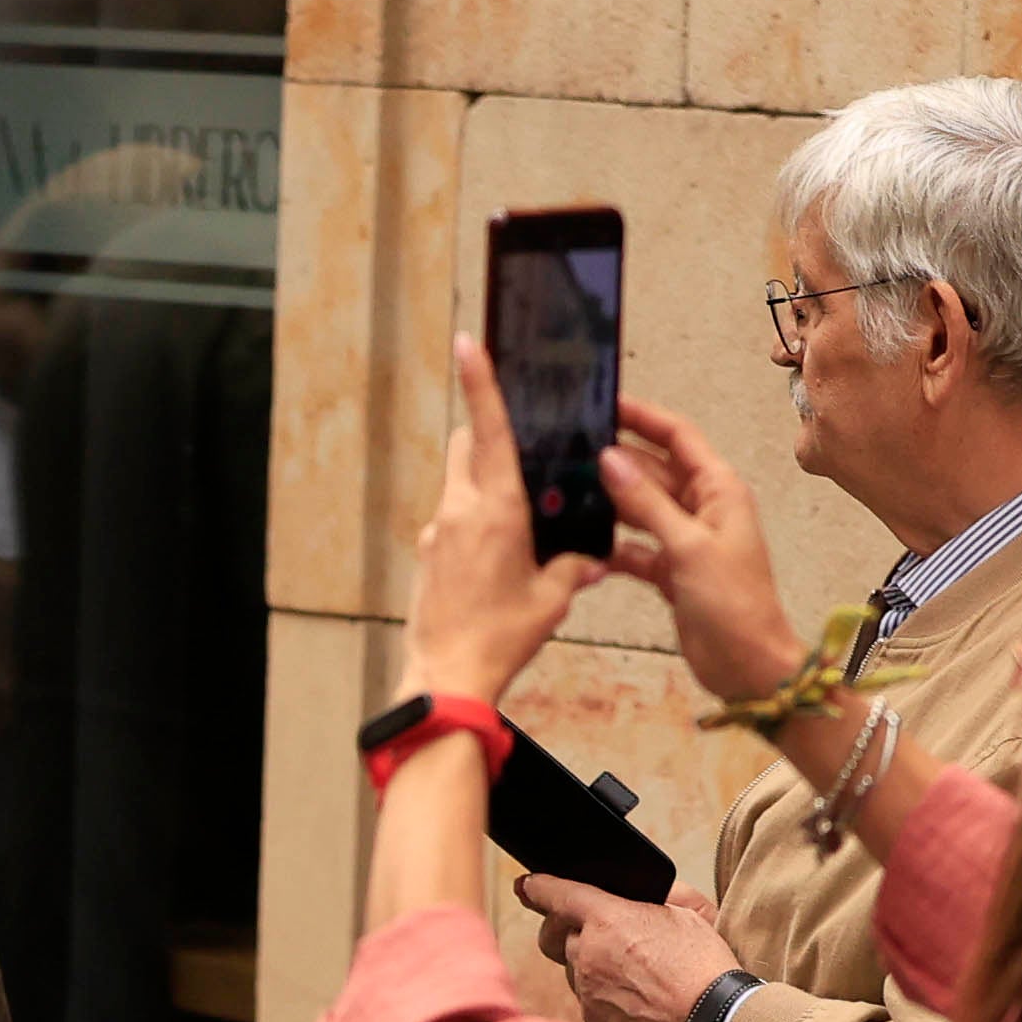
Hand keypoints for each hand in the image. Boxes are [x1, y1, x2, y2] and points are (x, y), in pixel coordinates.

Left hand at [407, 335, 612, 699]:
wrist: (447, 679)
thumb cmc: (498, 639)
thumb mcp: (551, 600)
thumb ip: (574, 569)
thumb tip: (592, 560)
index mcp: (497, 509)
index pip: (489, 429)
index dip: (480, 382)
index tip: (469, 342)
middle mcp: (460, 510)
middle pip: (466, 446)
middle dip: (486, 438)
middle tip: (517, 457)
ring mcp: (438, 532)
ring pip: (457, 484)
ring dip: (480, 487)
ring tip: (513, 528)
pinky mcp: (428, 555)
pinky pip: (451, 522)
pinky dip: (472, 526)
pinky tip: (492, 562)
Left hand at [518, 875, 739, 1021]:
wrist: (711, 1021)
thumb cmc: (704, 966)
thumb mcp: (690, 913)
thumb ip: (662, 894)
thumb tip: (646, 892)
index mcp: (608, 919)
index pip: (557, 896)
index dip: (538, 888)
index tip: (526, 886)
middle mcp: (588, 954)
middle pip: (554, 936)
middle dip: (564, 929)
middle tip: (589, 931)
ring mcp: (588, 990)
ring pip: (573, 969)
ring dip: (591, 964)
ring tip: (631, 971)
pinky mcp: (593, 1020)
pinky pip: (588, 998)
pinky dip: (604, 993)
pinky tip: (634, 996)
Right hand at [598, 397, 804, 703]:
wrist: (748, 667)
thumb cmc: (734, 605)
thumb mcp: (688, 546)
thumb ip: (647, 502)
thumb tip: (611, 459)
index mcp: (719, 489)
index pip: (677, 436)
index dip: (643, 417)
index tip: (606, 405)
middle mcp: (703, 507)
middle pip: (654, 470)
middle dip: (618, 462)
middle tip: (572, 453)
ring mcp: (686, 539)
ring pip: (642, 509)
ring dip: (612, 504)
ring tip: (569, 493)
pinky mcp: (673, 571)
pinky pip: (637, 548)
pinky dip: (616, 548)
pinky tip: (586, 547)